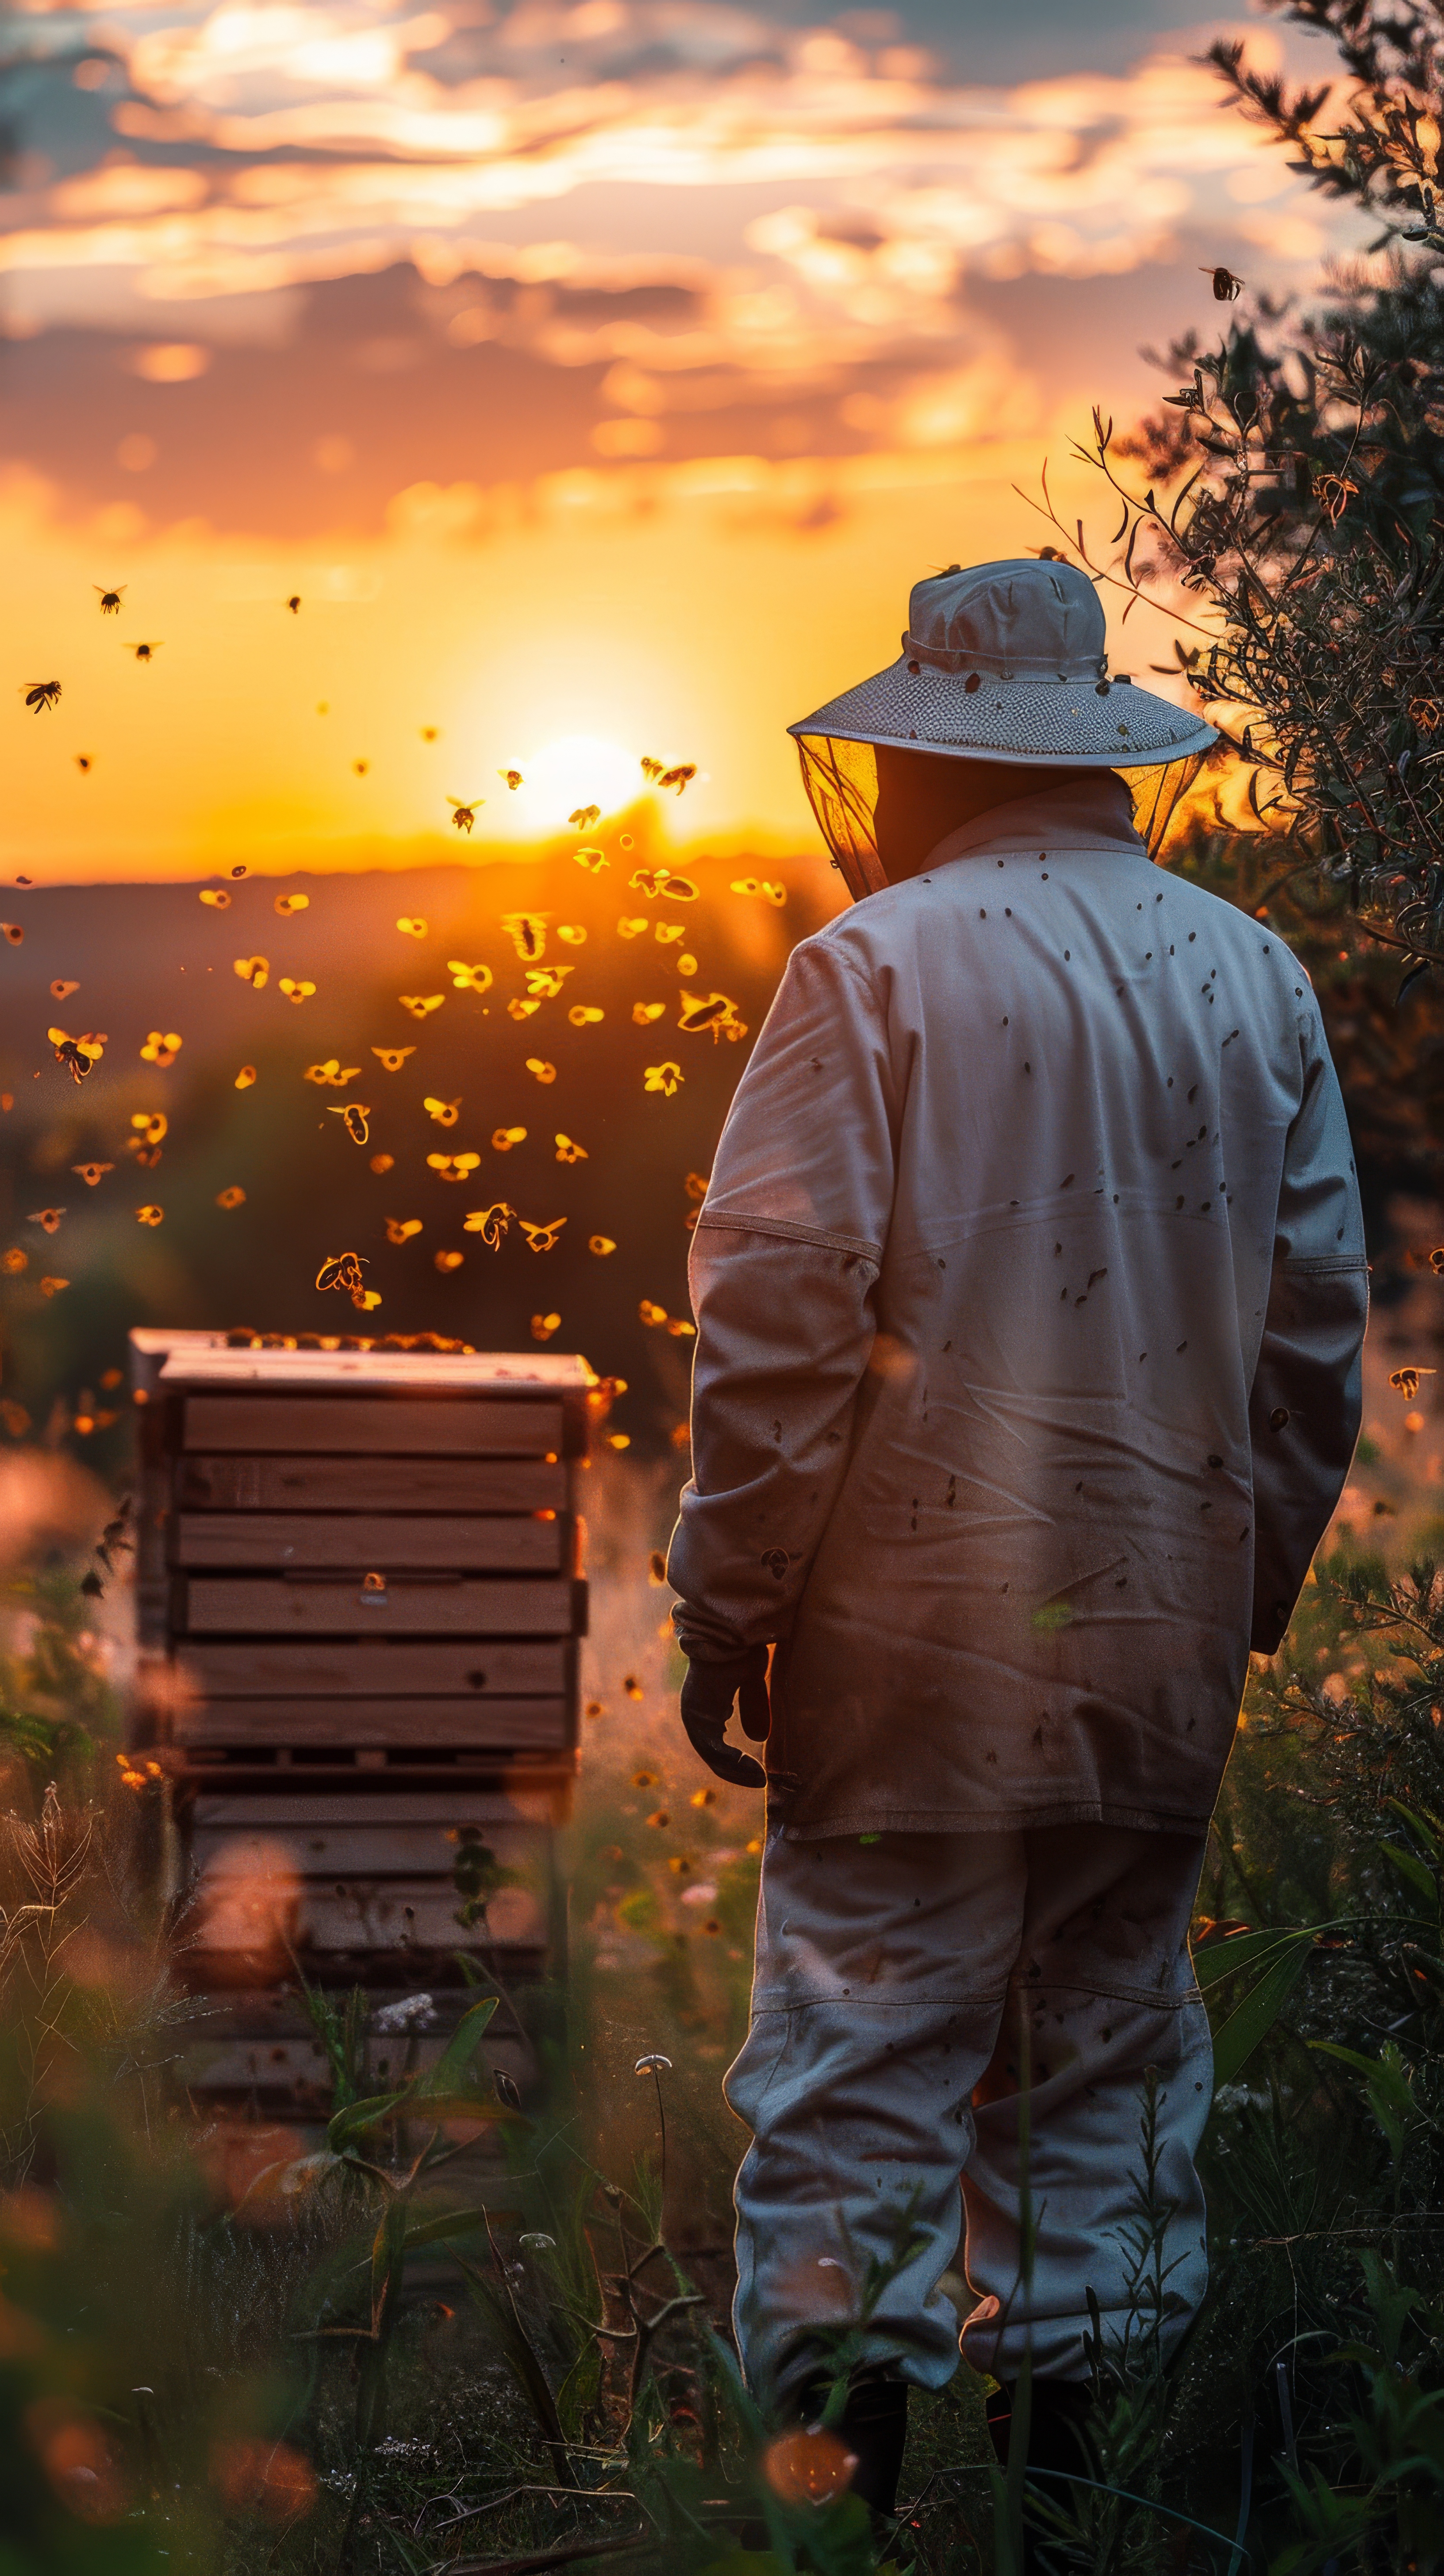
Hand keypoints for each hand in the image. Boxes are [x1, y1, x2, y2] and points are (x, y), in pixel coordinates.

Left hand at [680, 1646, 769, 1787]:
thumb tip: (760, 1736)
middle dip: (735, 1769)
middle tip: (759, 1780)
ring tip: (760, 1779)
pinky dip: (733, 1764)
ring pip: (711, 1755)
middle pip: (712, 1752)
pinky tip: (756, 1771)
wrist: (733, 1630)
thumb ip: (754, 1706)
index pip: (715, 1741)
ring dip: (735, 1770)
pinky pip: (712, 1749)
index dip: (735, 1760)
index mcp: (705, 1702)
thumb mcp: (752, 1680)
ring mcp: (693, 1712)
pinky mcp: (698, 1714)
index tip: (759, 1771)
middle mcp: (695, 1710)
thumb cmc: (742, 1646)